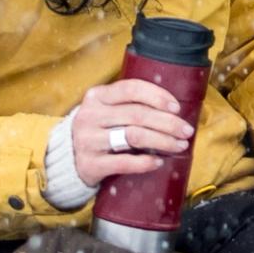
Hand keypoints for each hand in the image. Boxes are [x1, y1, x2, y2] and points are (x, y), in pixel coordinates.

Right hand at [63, 78, 191, 188]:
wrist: (67, 158)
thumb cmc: (99, 130)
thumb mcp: (107, 110)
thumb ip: (130, 104)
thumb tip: (173, 110)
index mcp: (96, 96)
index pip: (131, 88)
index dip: (157, 96)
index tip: (176, 107)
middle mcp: (90, 115)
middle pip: (137, 115)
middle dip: (168, 123)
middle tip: (186, 131)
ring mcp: (88, 140)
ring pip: (133, 136)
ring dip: (162, 141)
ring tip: (179, 145)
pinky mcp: (91, 164)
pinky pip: (124, 162)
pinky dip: (145, 162)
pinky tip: (158, 162)